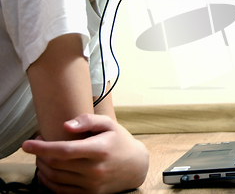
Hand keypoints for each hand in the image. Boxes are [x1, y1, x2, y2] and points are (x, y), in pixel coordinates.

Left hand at [22, 113, 148, 193]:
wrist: (136, 166)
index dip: (42, 148)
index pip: (64, 150)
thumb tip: (66, 125)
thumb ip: (88, 120)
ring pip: (55, 178)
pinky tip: (47, 172)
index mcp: (99, 149)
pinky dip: (48, 182)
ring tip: (41, 157)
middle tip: (37, 146)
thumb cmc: (120, 141)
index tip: (26, 144)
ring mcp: (92, 184)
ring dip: (42, 167)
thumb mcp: (109, 124)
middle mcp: (95, 169)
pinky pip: (61, 191)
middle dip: (40, 155)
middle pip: (56, 164)